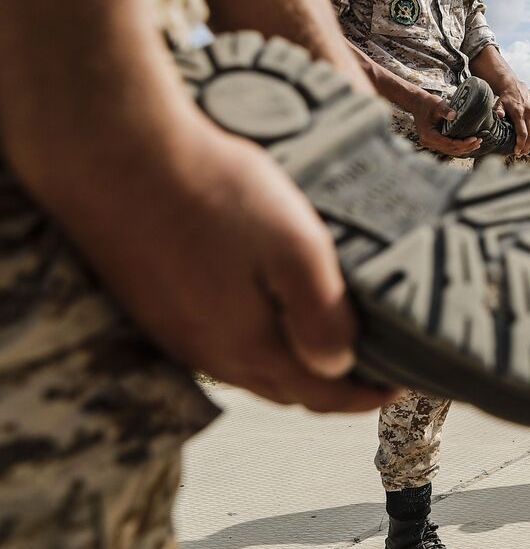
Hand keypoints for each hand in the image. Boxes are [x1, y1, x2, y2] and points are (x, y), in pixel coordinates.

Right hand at [46, 114, 398, 412]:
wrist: (111, 151)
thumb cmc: (209, 188)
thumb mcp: (292, 244)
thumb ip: (321, 311)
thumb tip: (341, 364)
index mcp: (246, 346)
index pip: (319, 396)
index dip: (365, 396)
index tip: (400, 383)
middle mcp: (205, 351)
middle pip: (284, 388)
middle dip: (333, 384)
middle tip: (372, 363)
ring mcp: (172, 330)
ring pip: (246, 367)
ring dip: (290, 362)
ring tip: (325, 335)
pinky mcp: (149, 303)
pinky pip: (213, 341)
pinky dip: (252, 340)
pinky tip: (262, 309)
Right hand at [411, 90, 480, 156]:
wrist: (418, 103)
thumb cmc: (427, 103)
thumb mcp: (437, 104)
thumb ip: (445, 110)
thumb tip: (454, 115)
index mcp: (428, 135)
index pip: (448, 144)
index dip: (462, 143)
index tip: (474, 138)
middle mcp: (428, 142)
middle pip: (450, 149)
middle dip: (466, 147)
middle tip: (479, 141)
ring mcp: (430, 143)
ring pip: (450, 151)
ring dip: (463, 149)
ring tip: (477, 144)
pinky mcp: (434, 141)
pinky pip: (448, 147)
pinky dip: (458, 147)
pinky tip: (468, 144)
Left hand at [496, 81, 529, 154]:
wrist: (516, 87)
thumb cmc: (505, 99)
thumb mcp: (499, 103)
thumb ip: (498, 110)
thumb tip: (500, 116)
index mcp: (519, 113)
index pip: (523, 133)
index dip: (520, 144)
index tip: (516, 152)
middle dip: (526, 147)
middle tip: (521, 154)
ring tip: (527, 151)